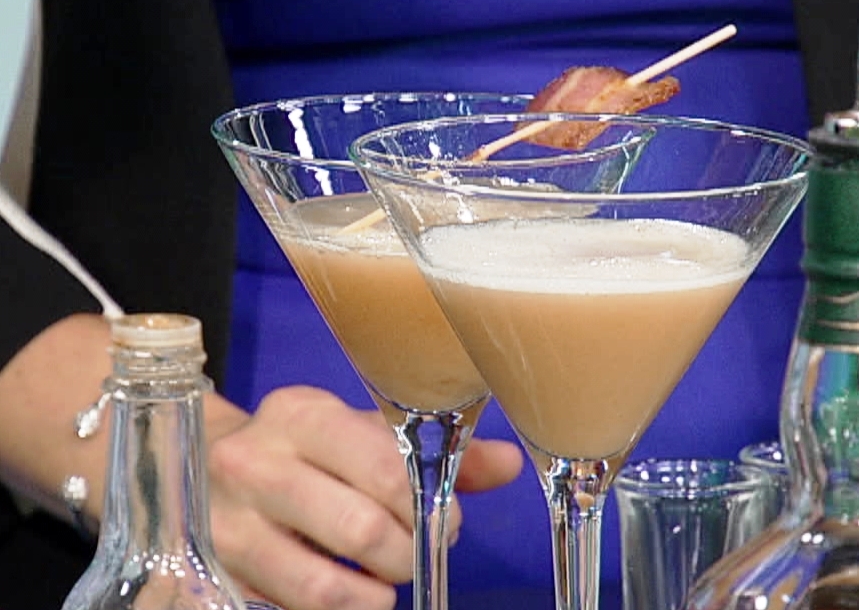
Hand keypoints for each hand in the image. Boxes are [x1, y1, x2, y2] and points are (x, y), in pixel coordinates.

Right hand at [204, 385, 522, 609]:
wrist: (201, 460)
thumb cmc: (306, 448)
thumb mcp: (362, 433)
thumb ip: (435, 452)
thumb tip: (510, 464)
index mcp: (303, 415)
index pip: (385, 469)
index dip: (428, 507)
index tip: (446, 520)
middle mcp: (256, 463)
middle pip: (361, 531)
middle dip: (407, 554)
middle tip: (418, 554)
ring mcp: (228, 523)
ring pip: (323, 586)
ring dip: (373, 597)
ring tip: (385, 585)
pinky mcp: (211, 572)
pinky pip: (288, 609)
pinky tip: (348, 594)